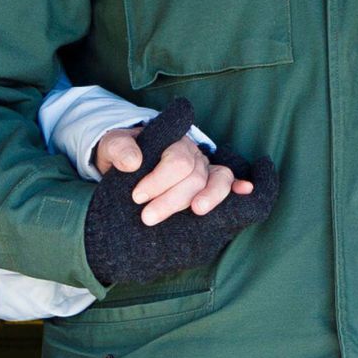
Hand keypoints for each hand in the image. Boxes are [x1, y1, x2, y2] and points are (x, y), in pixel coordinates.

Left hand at [84, 103, 273, 290]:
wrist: (127, 164)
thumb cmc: (122, 154)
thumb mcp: (112, 145)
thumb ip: (119, 148)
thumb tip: (132, 162)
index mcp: (171, 140)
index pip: (177, 161)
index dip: (159, 181)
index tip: (137, 197)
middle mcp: (193, 152)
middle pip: (195, 176)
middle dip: (173, 199)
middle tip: (147, 217)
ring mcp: (204, 168)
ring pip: (218, 179)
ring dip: (210, 197)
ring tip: (198, 212)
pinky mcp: (209, 183)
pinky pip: (229, 182)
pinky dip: (239, 186)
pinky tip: (246, 192)